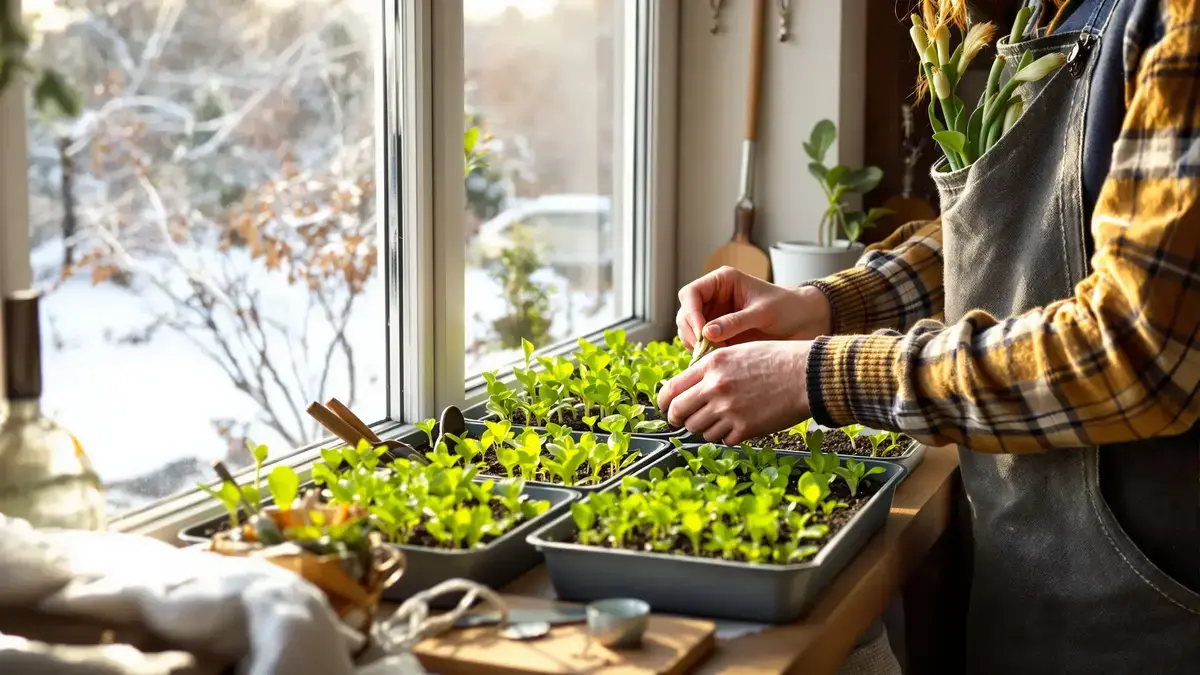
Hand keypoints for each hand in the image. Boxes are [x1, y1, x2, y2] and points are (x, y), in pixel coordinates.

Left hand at [658, 340, 812, 445]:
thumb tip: (692, 386)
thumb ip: (711, 368)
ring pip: (698, 430)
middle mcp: (715, 388)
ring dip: (704, 428)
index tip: (666, 407)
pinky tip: (737, 426)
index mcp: (711, 365)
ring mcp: (728, 410)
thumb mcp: (737, 352)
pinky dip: (726, 436)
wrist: (808, 374)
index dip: (664, 402)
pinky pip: (722, 440)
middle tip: (683, 420)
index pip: (671, 390)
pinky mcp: (744, 428)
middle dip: (678, 419)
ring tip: (719, 420)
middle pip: (678, 412)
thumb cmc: (777, 359)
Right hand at [676, 266, 830, 349]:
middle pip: (685, 314)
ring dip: (697, 345)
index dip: (690, 313)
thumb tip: (707, 333)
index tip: (701, 333)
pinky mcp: (719, 335)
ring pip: (689, 331)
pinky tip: (719, 360)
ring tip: (717, 357)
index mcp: (722, 281)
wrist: (804, 322)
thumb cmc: (787, 308)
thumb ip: (735, 322)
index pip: (691, 293)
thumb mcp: (763, 313)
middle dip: (691, 333)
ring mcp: (714, 316)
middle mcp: (714, 297)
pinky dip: (705, 354)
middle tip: (706, 351)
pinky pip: (702, 345)